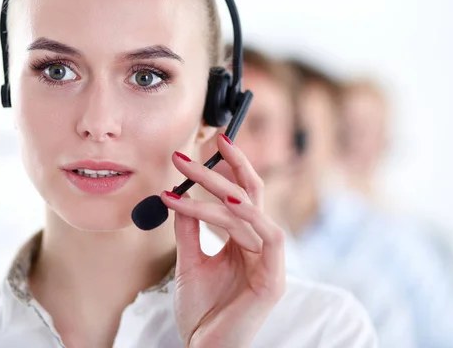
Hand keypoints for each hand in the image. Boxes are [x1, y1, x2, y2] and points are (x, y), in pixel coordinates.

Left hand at [161, 133, 285, 347]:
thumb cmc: (201, 312)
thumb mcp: (189, 262)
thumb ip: (189, 231)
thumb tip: (178, 196)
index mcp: (244, 242)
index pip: (242, 195)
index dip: (231, 167)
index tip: (213, 141)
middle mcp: (260, 245)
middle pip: (249, 195)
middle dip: (227, 166)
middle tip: (203, 143)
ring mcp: (270, 261)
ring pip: (250, 212)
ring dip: (219, 189)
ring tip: (189, 172)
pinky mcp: (274, 278)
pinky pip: (268, 237)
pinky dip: (250, 217)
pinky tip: (228, 202)